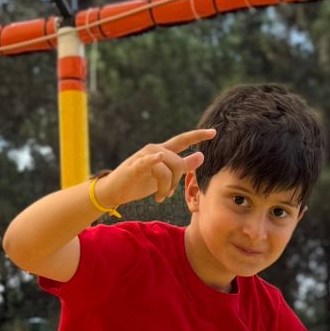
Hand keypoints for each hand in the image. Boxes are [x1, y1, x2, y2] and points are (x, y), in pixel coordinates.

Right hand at [95, 129, 215, 210]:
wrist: (115, 190)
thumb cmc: (140, 182)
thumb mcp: (165, 174)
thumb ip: (183, 165)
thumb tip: (202, 155)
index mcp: (163, 151)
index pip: (183, 141)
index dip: (198, 136)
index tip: (214, 132)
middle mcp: (155, 149)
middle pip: (178, 163)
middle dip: (176, 182)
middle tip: (166, 195)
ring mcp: (144, 157)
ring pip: (167, 170)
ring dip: (165, 188)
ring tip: (159, 197)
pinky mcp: (135, 167)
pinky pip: (148, 163)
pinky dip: (154, 160)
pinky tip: (158, 158)